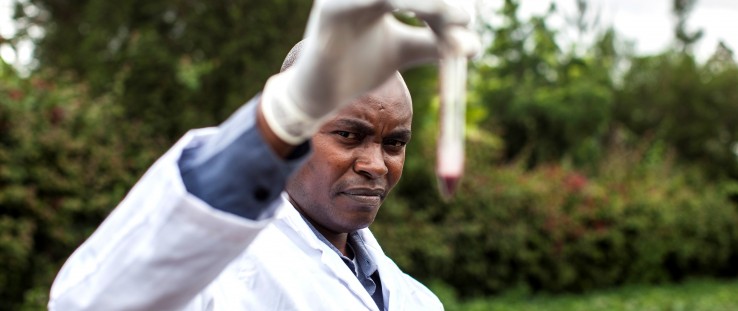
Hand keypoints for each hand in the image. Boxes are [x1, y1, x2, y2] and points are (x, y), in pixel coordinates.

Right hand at [261, 0, 479, 144]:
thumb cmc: (358, 70)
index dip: (444, 1)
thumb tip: (475, 46)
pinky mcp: (333, 7)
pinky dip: (405, 2)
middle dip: (440, 1)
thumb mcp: (404, 53)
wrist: (321, 95)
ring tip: (455, 17)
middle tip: (465, 18)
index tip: (468, 19)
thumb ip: (434, 44)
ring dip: (428, 1)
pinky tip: (426, 14)